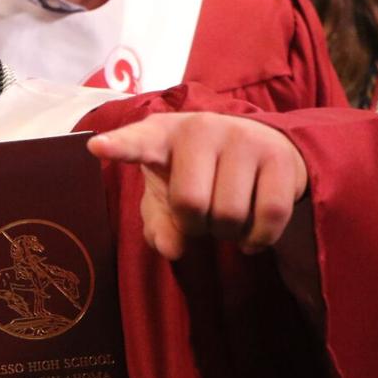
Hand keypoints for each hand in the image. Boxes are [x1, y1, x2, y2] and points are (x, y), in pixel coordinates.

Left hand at [88, 112, 307, 259]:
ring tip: (226, 216)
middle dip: (195, 226)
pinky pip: (268, 217)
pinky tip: (250, 234)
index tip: (97, 147)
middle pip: (190, 204)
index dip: (118, 146)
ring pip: (230, 215)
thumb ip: (160, 222)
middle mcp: (200, 128)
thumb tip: (171, 248)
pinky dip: (258, 239)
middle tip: (201, 216)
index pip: (136, 142)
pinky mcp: (279, 157)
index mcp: (160, 134)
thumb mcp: (168, 194)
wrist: (262, 148)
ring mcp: (242, 138)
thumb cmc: (199, 172)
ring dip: (227, 233)